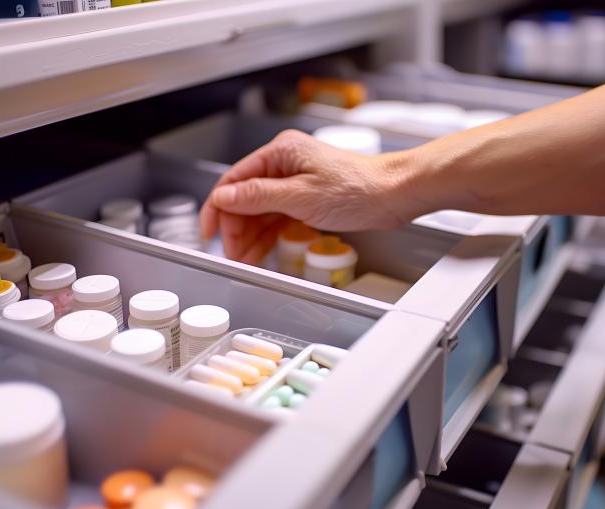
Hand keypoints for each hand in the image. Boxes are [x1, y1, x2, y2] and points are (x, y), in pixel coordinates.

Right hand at [200, 129, 423, 263]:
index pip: (234, 180)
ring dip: (251, 235)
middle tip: (233, 254)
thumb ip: (258, 197)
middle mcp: (285, 163)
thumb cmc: (358, 187)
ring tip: (246, 260)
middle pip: (246, 197)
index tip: (210, 232)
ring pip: (262, 210)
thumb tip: (224, 197)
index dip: (218, 208)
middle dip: (236, 227)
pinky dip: (269, 234)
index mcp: (280, 152)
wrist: (395, 193)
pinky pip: (279, 216)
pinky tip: (262, 251)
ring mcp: (296, 180)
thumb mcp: (300, 196)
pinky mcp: (308, 196)